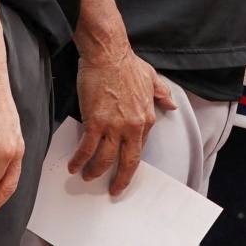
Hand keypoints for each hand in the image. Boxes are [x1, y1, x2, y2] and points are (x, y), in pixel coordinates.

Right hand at [69, 42, 174, 196]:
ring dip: (95, 172)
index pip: (139, 148)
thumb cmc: (127, 64)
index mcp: (147, 118)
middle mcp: (133, 126)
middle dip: (120, 180)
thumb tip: (171, 105)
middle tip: (113, 190)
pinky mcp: (95, 122)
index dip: (130, 161)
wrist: (108, 54)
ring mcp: (114, 126)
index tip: (123, 169)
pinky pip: (87, 148)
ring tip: (87, 176)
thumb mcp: (152, 78)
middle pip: (128, 161)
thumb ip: (161, 94)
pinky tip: (73, 166)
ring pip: (105, 159)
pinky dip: (79, 160)